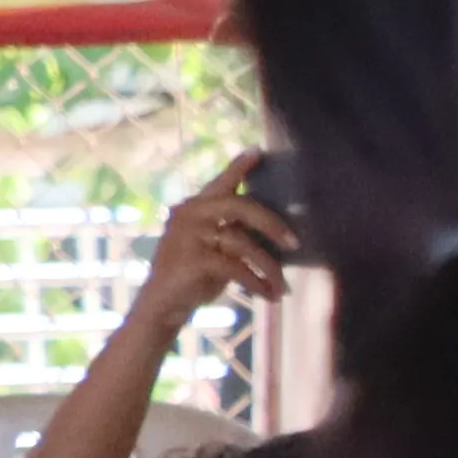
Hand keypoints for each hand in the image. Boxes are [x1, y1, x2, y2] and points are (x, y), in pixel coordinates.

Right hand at [128, 158, 293, 332]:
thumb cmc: (194, 275)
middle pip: (240, 206)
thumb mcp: (214, 248)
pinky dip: (257, 282)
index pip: (220, 183)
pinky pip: (237, 267)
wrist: (163, 306)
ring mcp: (189, 236)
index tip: (258, 152)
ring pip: (243, 243)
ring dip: (269, 267)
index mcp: (195, 208)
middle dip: (272, 223)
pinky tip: (268, 294)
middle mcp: (189, 214)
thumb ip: (232, 231)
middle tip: (294, 242)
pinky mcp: (193, 259)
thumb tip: (276, 230)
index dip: (239, 167)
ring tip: (281, 285)